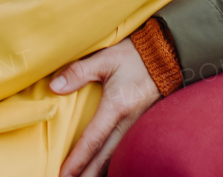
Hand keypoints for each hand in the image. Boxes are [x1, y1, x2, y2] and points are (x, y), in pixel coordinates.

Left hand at [50, 38, 161, 176]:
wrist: (168, 56)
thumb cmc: (135, 56)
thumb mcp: (105, 58)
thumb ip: (79, 72)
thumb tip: (54, 87)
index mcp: (117, 108)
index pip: (93, 141)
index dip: (77, 160)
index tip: (64, 173)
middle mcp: (128, 123)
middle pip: (104, 158)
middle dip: (86, 175)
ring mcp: (136, 127)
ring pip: (115, 158)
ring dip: (97, 171)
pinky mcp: (140, 126)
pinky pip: (123, 151)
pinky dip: (110, 162)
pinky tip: (100, 167)